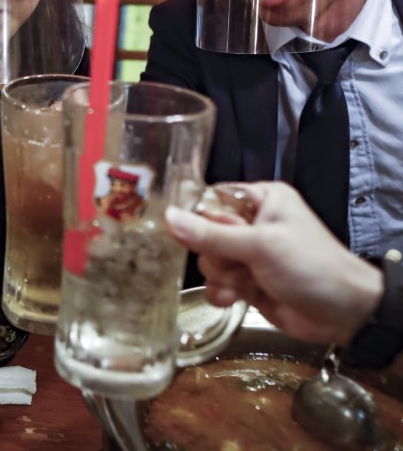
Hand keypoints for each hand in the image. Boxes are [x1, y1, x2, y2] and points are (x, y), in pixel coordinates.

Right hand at [166, 181, 382, 345]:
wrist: (344, 314)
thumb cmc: (311, 267)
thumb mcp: (260, 245)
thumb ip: (211, 234)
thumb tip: (168, 217)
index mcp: (260, 199)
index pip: (210, 199)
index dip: (198, 217)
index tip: (194, 234)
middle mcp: (253, 223)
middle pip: (204, 233)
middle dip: (216, 254)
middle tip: (238, 263)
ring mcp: (249, 254)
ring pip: (209, 259)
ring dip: (221, 276)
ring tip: (244, 283)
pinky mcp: (247, 280)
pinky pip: (216, 282)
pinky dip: (222, 291)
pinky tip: (233, 298)